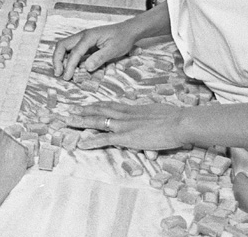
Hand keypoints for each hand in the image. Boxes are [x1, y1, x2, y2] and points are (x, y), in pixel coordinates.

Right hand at [52, 18, 141, 80]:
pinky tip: (70, 67)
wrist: (128, 31)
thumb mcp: (113, 50)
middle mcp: (82, 36)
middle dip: (57, 59)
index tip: (67, 77)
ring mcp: (83, 39)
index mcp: (89, 37)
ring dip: (61, 59)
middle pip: (62, 45)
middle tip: (58, 73)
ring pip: (65, 47)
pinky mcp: (86, 43)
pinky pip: (72, 50)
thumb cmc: (122, 39)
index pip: (74, 52)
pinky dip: (68, 58)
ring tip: (62, 72)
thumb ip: (99, 58)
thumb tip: (86, 68)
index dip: (69, 66)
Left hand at [68, 101, 186, 151]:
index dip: (98, 105)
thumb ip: (152, 121)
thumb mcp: (160, 116)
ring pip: (97, 121)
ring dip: (81, 121)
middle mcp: (126, 114)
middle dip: (84, 110)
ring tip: (68, 121)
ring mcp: (124, 125)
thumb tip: (152, 125)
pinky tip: (81, 143)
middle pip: (100, 110)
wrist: (180, 123)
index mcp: (134, 109)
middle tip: (70, 109)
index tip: (88, 104)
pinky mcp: (126, 137)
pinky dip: (91, 141)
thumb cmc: (176, 120)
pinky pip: (104, 139)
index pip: (112, 105)